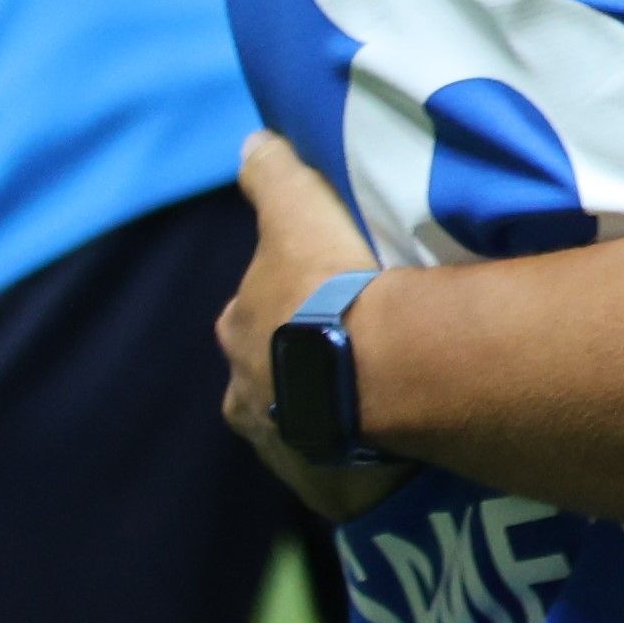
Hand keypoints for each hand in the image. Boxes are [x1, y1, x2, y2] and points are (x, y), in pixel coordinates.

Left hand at [212, 133, 404, 519]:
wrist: (376, 375)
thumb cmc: (330, 287)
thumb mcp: (298, 211)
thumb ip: (271, 176)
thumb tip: (250, 142)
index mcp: (238, 329)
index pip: (256, 308)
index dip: (287, 298)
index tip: (325, 293)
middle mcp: (243, 391)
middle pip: (269, 367)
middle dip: (298, 357)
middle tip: (354, 343)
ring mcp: (279, 441)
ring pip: (299, 415)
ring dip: (325, 404)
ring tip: (375, 393)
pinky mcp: (320, 480)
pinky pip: (336, 458)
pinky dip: (352, 447)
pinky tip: (385, 435)